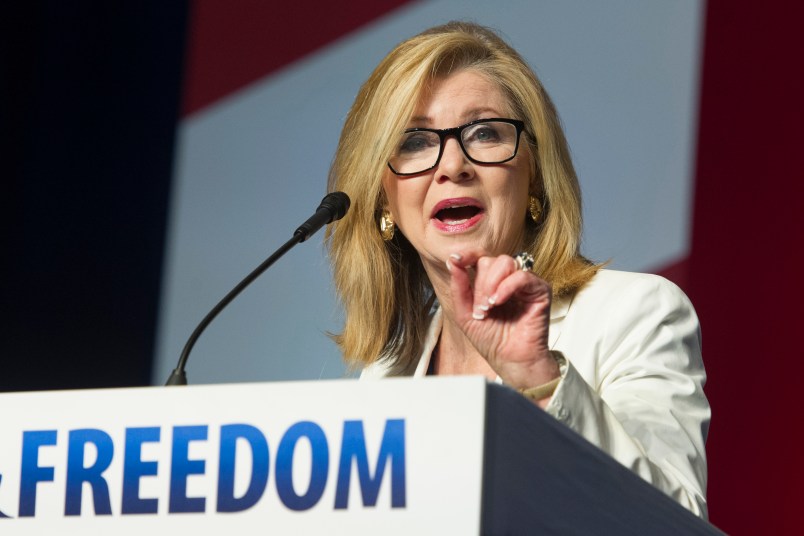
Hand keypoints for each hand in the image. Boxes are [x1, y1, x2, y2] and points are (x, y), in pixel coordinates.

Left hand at [445, 247, 558, 388]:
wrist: (511, 360)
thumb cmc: (492, 341)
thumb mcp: (465, 314)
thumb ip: (459, 287)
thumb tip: (452, 261)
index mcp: (491, 283)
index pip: (479, 258)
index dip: (467, 256)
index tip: (455, 259)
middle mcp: (507, 280)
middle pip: (490, 261)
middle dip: (480, 285)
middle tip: (480, 308)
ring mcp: (525, 284)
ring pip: (505, 263)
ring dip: (491, 285)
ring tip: (489, 307)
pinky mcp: (540, 290)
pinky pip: (522, 275)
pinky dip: (507, 286)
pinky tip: (499, 301)